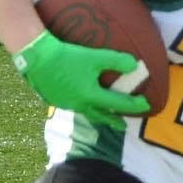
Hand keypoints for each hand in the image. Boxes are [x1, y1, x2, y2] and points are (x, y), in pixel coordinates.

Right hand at [12, 31, 151, 127]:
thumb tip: (135, 65)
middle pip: (101, 115)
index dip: (134, 105)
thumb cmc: (66, 57)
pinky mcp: (54, 100)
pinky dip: (82, 107)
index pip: (118, 103)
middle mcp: (79, 104)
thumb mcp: (94, 57)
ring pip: (86, 113)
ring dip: (97, 115)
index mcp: (90, 96)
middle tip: (124, 126)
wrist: (36, 57)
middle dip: (114, 120)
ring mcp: (65, 104)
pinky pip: (73, 107)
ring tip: (103, 115)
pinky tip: (80, 102)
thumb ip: (116, 61)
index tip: (146, 105)